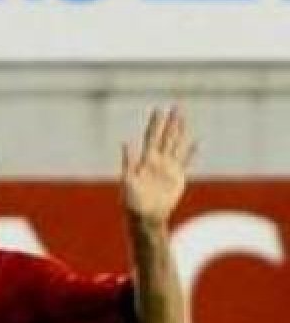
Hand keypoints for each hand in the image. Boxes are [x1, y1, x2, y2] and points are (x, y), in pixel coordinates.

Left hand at [122, 105, 196, 224]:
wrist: (145, 217)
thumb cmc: (132, 201)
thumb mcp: (127, 180)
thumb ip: (128, 161)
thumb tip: (126, 142)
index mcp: (145, 160)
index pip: (151, 136)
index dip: (155, 123)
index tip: (158, 109)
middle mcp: (157, 161)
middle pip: (166, 137)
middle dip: (170, 122)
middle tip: (176, 106)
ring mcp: (167, 168)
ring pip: (176, 145)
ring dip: (180, 132)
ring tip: (183, 118)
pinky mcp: (176, 178)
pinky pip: (186, 162)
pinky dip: (191, 152)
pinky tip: (196, 142)